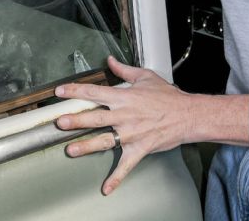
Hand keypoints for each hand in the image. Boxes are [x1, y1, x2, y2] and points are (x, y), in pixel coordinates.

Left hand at [54, 56, 192, 194]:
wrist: (188, 115)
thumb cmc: (167, 97)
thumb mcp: (145, 77)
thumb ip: (124, 70)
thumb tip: (110, 61)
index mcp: (124, 97)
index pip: (94, 92)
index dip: (76, 91)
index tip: (60, 92)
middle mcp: (125, 116)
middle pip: (96, 117)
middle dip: (77, 120)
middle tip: (61, 123)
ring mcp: (131, 134)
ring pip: (105, 140)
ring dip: (87, 146)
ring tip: (71, 150)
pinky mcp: (139, 148)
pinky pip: (126, 165)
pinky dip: (117, 177)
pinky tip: (107, 188)